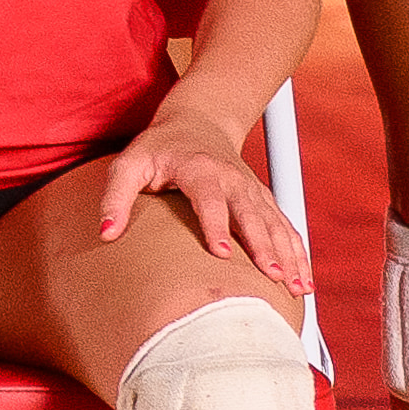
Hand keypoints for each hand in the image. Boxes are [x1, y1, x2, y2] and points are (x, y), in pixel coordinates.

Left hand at [82, 122, 303, 288]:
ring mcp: (252, 190)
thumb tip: (105, 235)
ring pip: (275, 223)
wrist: (198, 122)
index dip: (216, 224)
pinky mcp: (263, 200)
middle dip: (263, 246)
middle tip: (272, 276)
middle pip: (251, 214)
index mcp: (200, 169)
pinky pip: (285, 227)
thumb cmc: (158, 149)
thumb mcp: (129, 164)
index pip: (209, 198)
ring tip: (296, 287)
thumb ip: (115, 196)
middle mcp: (233, 179)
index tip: (221, 253)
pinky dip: (297, 253)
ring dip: (288, 255)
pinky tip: (304, 281)